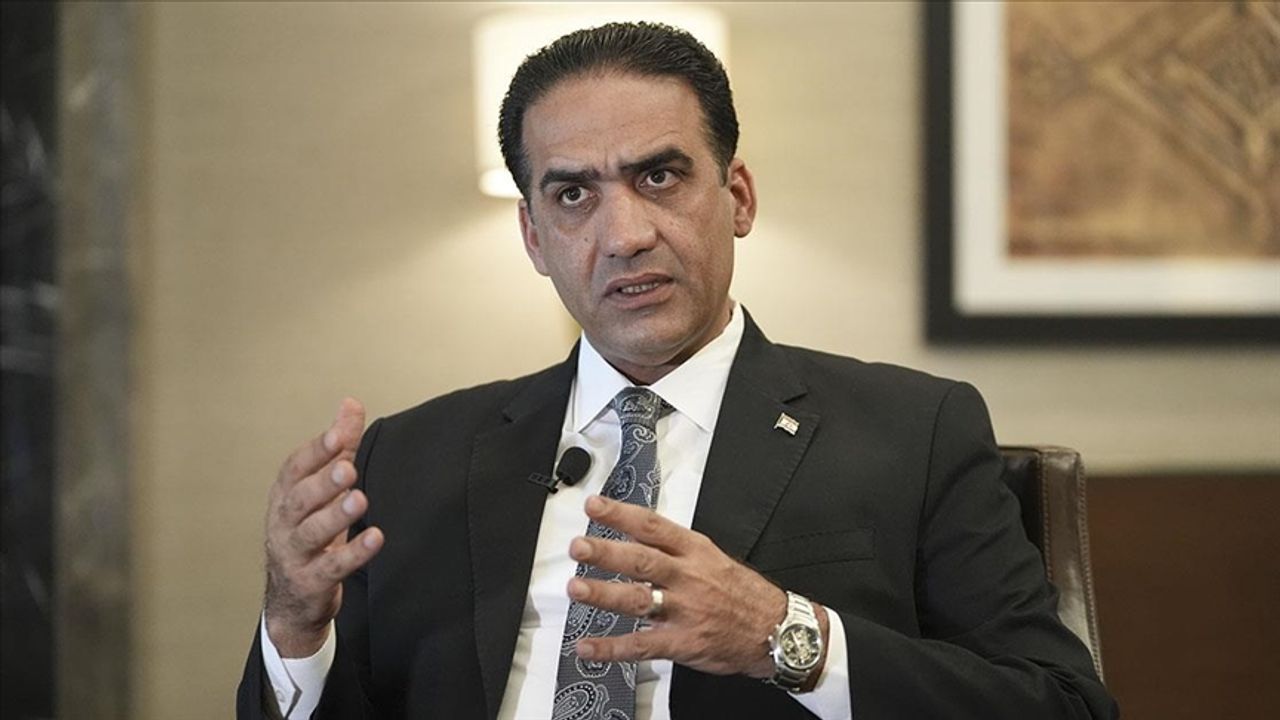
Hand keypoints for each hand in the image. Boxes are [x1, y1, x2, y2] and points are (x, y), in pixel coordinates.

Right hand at [263, 397, 383, 656]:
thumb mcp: (321, 489)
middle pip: (299, 500)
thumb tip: (351, 403)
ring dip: (335, 515)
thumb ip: (338, 447)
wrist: (290, 599)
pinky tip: (376, 538)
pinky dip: (353, 553)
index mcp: (285, 495)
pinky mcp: (310, 582)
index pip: (295, 469)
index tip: (339, 434)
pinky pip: (331, 567)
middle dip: (323, 483)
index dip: (316, 451)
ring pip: (311, 533)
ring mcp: (294, 554)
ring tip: (360, 499)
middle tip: (348, 468)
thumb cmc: (309, 532)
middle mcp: (283, 523)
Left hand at [565, 495, 824, 679]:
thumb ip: (676, 550)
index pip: (653, 527)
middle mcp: (687, 577)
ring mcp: (684, 611)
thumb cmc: (742, 592)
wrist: (777, 630)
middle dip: (607, 553)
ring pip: (637, 600)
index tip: (593, 505)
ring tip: (575, 588)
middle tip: (578, 546)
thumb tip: (635, 535)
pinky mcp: (683, 642)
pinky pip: (642, 645)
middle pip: (641, 561)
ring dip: (603, 594)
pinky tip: (586, 647)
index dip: (621, 514)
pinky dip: (611, 648)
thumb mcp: (714, 558)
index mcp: (695, 551)